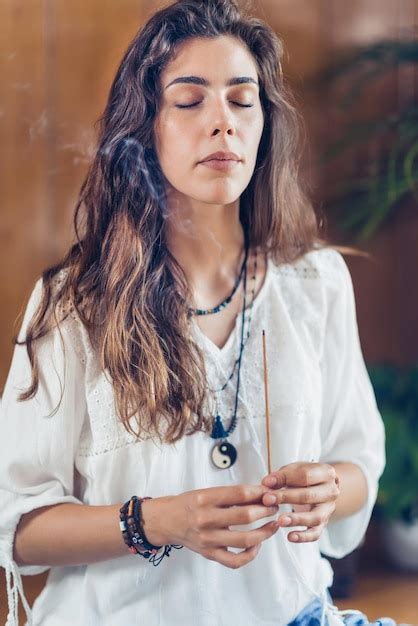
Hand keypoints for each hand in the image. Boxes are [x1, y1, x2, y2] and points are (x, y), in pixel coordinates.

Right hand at [141, 484, 279, 568]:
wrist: (167, 521)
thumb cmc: (189, 504)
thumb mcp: (206, 492)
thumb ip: (231, 495)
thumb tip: (260, 493)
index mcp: (205, 498)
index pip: (239, 493)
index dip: (259, 492)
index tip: (270, 491)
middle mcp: (206, 519)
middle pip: (245, 516)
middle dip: (266, 510)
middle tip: (275, 506)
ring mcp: (208, 539)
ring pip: (245, 540)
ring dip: (265, 532)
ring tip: (273, 524)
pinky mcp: (209, 554)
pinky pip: (235, 561)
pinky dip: (251, 555)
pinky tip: (257, 545)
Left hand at [260, 462, 339, 542]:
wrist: (320, 487)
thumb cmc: (305, 477)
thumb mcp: (294, 470)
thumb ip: (281, 476)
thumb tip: (267, 483)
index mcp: (326, 473)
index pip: (306, 475)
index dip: (285, 479)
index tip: (266, 483)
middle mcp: (331, 492)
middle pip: (309, 496)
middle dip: (286, 498)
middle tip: (267, 500)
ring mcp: (328, 509)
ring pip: (315, 517)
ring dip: (296, 520)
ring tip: (280, 521)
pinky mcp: (324, 524)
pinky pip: (316, 533)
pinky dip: (303, 537)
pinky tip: (290, 536)